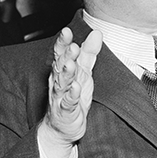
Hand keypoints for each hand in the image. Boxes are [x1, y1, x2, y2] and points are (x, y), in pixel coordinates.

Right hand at [40, 27, 102, 150]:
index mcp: (62, 70)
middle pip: (60, 66)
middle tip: (72, 47)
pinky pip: (67, 103)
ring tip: (71, 64)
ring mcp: (61, 96)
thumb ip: (88, 53)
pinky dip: (71, 96)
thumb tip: (97, 33)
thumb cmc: (73, 96)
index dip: (63, 42)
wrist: (64, 126)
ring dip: (66, 73)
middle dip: (65, 56)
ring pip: (62, 83)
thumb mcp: (83, 72)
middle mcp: (59, 81)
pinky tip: (75, 89)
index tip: (67, 31)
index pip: (61, 53)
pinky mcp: (65, 111)